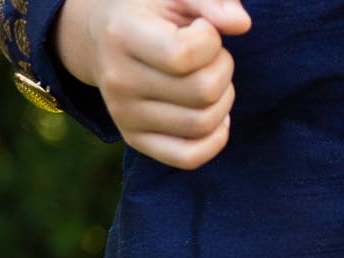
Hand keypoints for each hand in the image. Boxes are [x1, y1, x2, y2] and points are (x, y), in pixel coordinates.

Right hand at [55, 0, 250, 169]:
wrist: (102, 34)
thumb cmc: (150, 10)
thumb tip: (241, 23)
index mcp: (122, 35)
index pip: (184, 55)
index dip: (211, 41)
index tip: (203, 29)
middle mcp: (117, 79)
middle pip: (203, 91)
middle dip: (222, 68)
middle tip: (212, 55)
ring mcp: (124, 114)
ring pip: (203, 123)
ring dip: (223, 99)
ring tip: (209, 77)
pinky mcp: (135, 139)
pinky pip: (189, 157)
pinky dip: (215, 139)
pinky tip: (215, 113)